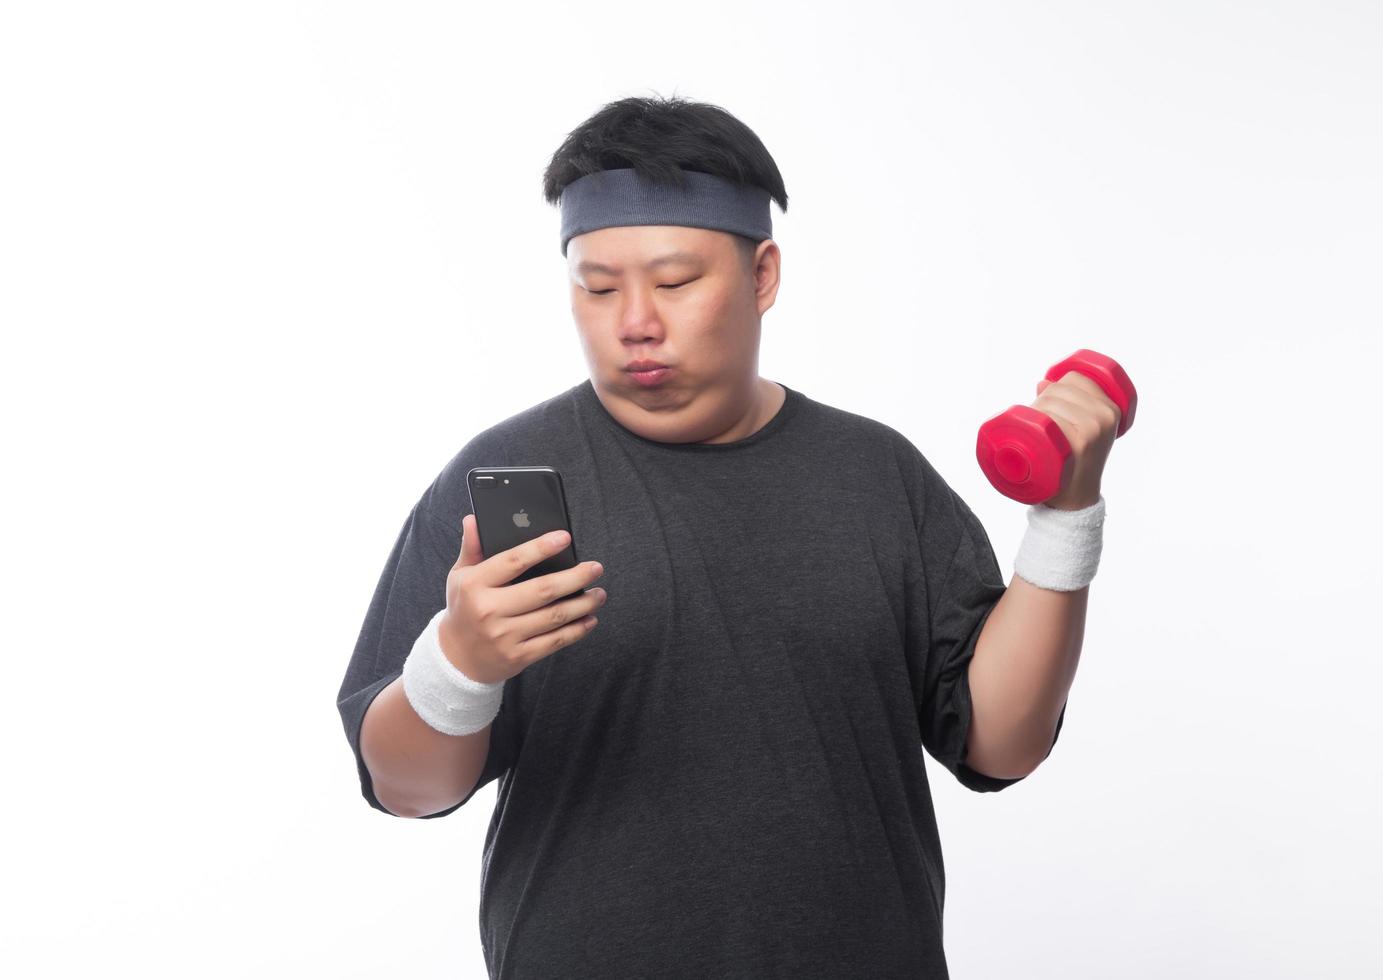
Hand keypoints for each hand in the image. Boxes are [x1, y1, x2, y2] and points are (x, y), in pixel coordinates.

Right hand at [438, 515, 607, 682]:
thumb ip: (471, 548)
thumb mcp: (460, 576)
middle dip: (575, 577)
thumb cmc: (464, 608)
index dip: (541, 547)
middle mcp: (489, 610)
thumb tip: (474, 519)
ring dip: (582, 604)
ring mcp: (504, 636)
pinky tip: (589, 619)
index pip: (513, 560)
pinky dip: (577, 630)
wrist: (456, 657)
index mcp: (475, 584)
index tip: (565, 537)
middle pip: (542, 590)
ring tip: (599, 594)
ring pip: (554, 617)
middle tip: (596, 568)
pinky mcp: (517, 656)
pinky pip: (554, 642)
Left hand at [1033, 371, 1121, 509]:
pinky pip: (1049, 418)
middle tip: (1038, 423)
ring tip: (1036, 431)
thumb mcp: (1082, 430)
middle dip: (1041, 400)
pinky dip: (1036, 420)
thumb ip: (1068, 404)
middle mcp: (1104, 415)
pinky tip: (1037, 434)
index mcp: (1111, 408)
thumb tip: (1043, 382)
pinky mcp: (1079, 442)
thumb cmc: (1074, 461)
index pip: (1075, 378)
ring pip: (1049, 401)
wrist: (1076, 498)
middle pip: (1058, 389)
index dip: (1055, 386)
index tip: (1050, 405)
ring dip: (1034, 411)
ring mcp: (1092, 429)